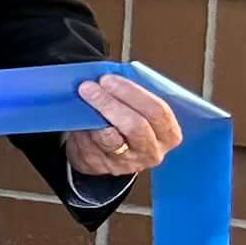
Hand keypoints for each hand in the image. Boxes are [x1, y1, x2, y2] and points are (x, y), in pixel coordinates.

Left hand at [66, 72, 182, 182]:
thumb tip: (112, 76)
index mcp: (168, 133)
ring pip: (111, 139)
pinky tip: (77, 116)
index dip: (132, 92)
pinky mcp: (103, 167)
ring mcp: (128, 163)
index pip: (157, 111)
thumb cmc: (126, 124)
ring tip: (83, 97)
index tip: (109, 79)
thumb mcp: (139, 110)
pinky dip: (83, 128)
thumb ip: (133, 96)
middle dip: (110, 103)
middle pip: (135, 126)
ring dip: (94, 114)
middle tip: (90, 87)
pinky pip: (91, 146)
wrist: (106, 152)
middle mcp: (152, 151)